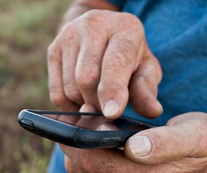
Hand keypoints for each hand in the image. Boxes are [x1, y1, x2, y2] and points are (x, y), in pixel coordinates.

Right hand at [48, 10, 162, 118]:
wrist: (104, 33)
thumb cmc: (130, 56)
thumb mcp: (146, 69)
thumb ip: (147, 90)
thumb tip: (153, 111)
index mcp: (124, 28)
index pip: (115, 62)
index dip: (112, 90)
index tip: (112, 113)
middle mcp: (93, 25)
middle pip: (87, 79)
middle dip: (98, 103)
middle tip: (109, 109)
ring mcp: (68, 35)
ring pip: (71, 88)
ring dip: (84, 104)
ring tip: (97, 99)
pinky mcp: (53, 49)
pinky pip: (57, 93)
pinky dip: (69, 106)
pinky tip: (82, 99)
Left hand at [60, 112, 206, 172]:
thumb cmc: (202, 141)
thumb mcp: (194, 135)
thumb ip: (166, 142)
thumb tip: (134, 148)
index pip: (93, 163)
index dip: (79, 138)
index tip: (80, 113)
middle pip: (82, 170)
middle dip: (74, 142)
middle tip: (82, 113)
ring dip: (78, 150)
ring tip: (89, 124)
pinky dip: (85, 159)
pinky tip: (94, 141)